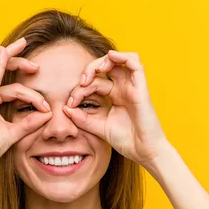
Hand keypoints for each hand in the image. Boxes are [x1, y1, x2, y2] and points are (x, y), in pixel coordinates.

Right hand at [0, 37, 52, 177]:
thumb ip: (29, 123)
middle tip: (36, 61)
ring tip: (23, 45)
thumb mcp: (12, 134)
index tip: (45, 106)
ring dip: (8, 55)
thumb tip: (47, 114)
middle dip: (16, 59)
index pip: (11, 86)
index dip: (31, 94)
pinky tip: (5, 53)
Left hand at [63, 50, 169, 166]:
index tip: (70, 103)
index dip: (80, 89)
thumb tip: (65, 108)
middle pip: (105, 66)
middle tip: (81, 84)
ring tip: (93, 72)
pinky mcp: (141, 87)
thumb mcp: (99, 128)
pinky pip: (135, 62)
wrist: (144, 152)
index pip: (95, 82)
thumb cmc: (126, 141)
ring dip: (103, 60)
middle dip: (89, 71)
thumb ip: (83, 119)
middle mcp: (124, 88)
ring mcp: (133, 86)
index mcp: (115, 96)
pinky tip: (109, 58)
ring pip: (119, 59)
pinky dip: (122, 56)